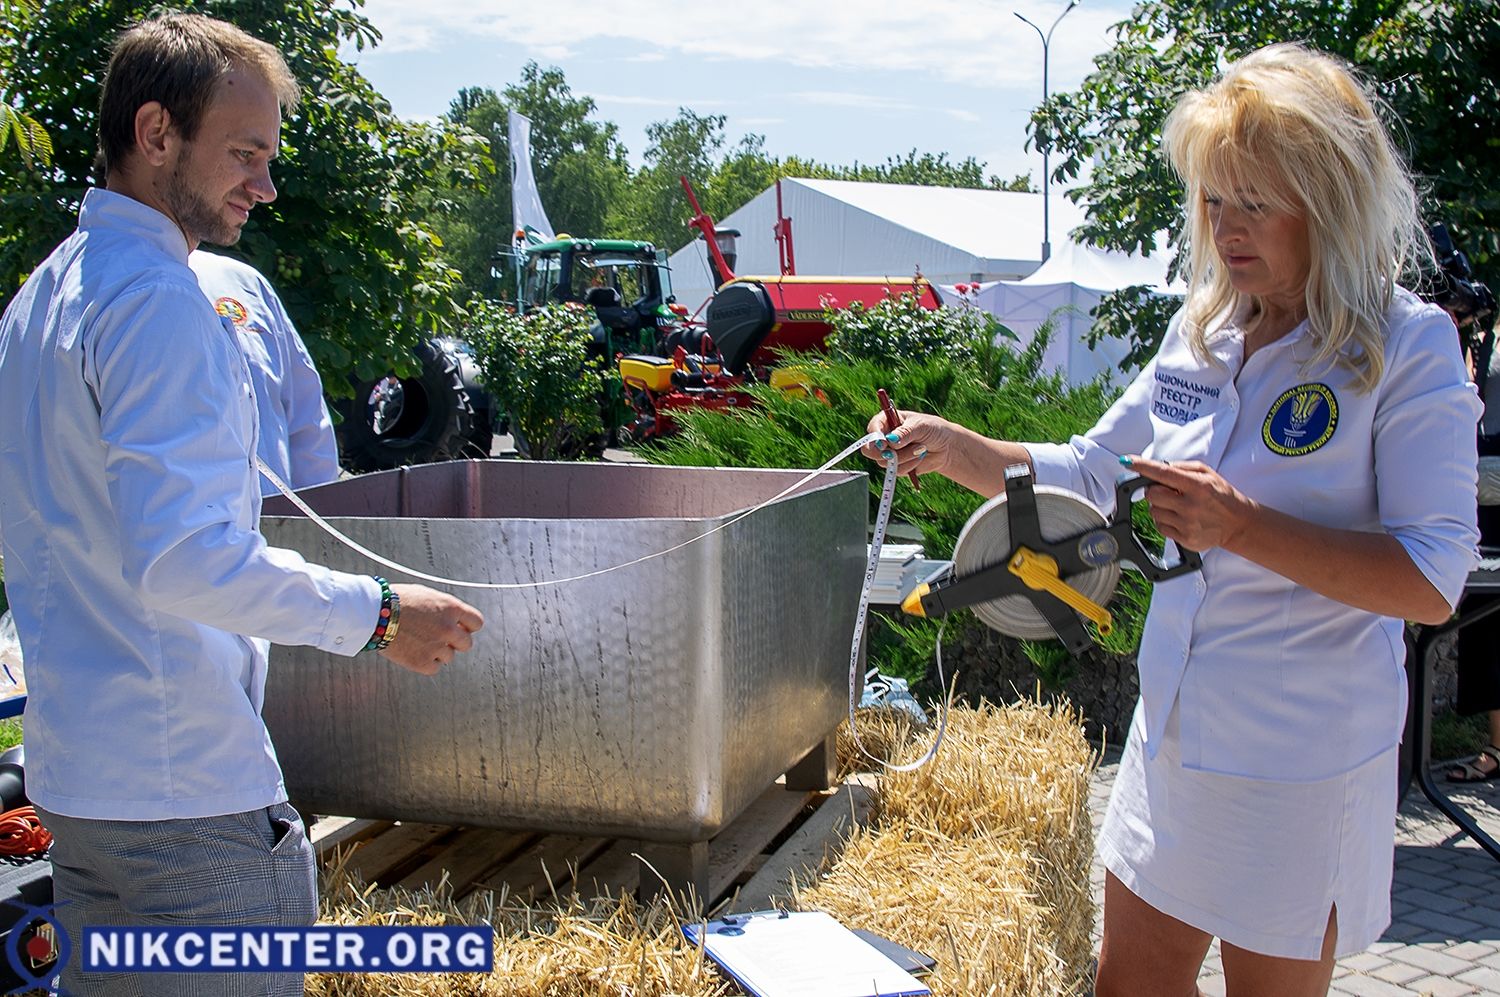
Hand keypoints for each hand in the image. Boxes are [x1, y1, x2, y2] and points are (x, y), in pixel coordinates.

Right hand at [380, 584, 484, 675]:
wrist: (373, 613)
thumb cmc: (396, 601)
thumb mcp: (427, 595)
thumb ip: (445, 608)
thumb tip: (456, 618)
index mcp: (451, 608)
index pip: (477, 623)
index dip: (468, 626)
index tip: (461, 629)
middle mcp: (448, 628)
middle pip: (466, 643)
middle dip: (455, 642)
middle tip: (439, 638)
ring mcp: (437, 647)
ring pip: (449, 656)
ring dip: (438, 652)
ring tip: (419, 642)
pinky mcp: (423, 663)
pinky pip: (435, 668)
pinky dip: (426, 663)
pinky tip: (414, 651)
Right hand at [862, 409, 956, 478]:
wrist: (946, 447)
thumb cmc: (933, 429)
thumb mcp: (920, 426)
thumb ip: (905, 432)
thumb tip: (890, 441)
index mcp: (886, 421)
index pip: (872, 429)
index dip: (875, 438)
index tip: (884, 444)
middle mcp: (884, 437)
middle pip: (869, 450)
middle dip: (882, 454)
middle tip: (893, 454)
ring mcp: (889, 453)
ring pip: (884, 462)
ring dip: (903, 457)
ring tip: (920, 449)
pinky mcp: (896, 466)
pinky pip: (896, 470)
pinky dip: (910, 465)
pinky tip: (920, 456)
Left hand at [1124, 456, 1255, 551]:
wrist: (1238, 523)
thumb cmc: (1221, 495)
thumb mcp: (1207, 474)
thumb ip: (1182, 468)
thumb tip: (1158, 467)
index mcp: (1197, 485)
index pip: (1163, 473)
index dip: (1142, 466)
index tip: (1127, 461)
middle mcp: (1191, 505)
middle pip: (1152, 495)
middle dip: (1155, 492)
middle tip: (1169, 492)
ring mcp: (1188, 524)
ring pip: (1153, 512)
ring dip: (1160, 507)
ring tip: (1178, 506)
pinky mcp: (1185, 539)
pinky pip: (1160, 527)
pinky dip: (1165, 522)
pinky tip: (1180, 518)